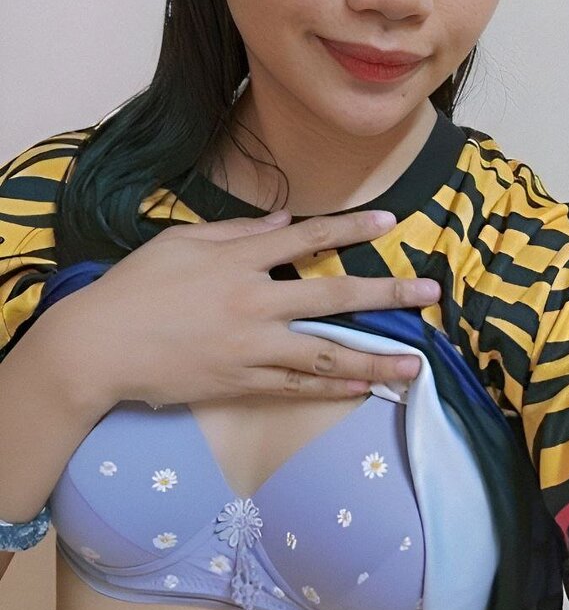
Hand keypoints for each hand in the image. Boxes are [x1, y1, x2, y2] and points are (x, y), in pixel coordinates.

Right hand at [67, 209, 440, 407]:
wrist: (98, 346)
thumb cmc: (134, 287)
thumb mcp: (180, 242)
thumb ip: (237, 232)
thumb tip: (284, 222)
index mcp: (238, 260)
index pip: (307, 239)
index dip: (351, 229)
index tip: (391, 223)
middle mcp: (253, 302)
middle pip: (333, 295)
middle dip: (386, 293)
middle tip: (429, 293)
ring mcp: (250, 347)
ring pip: (325, 352)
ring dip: (375, 359)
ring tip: (415, 366)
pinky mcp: (239, 383)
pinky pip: (296, 387)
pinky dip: (331, 386)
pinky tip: (362, 387)